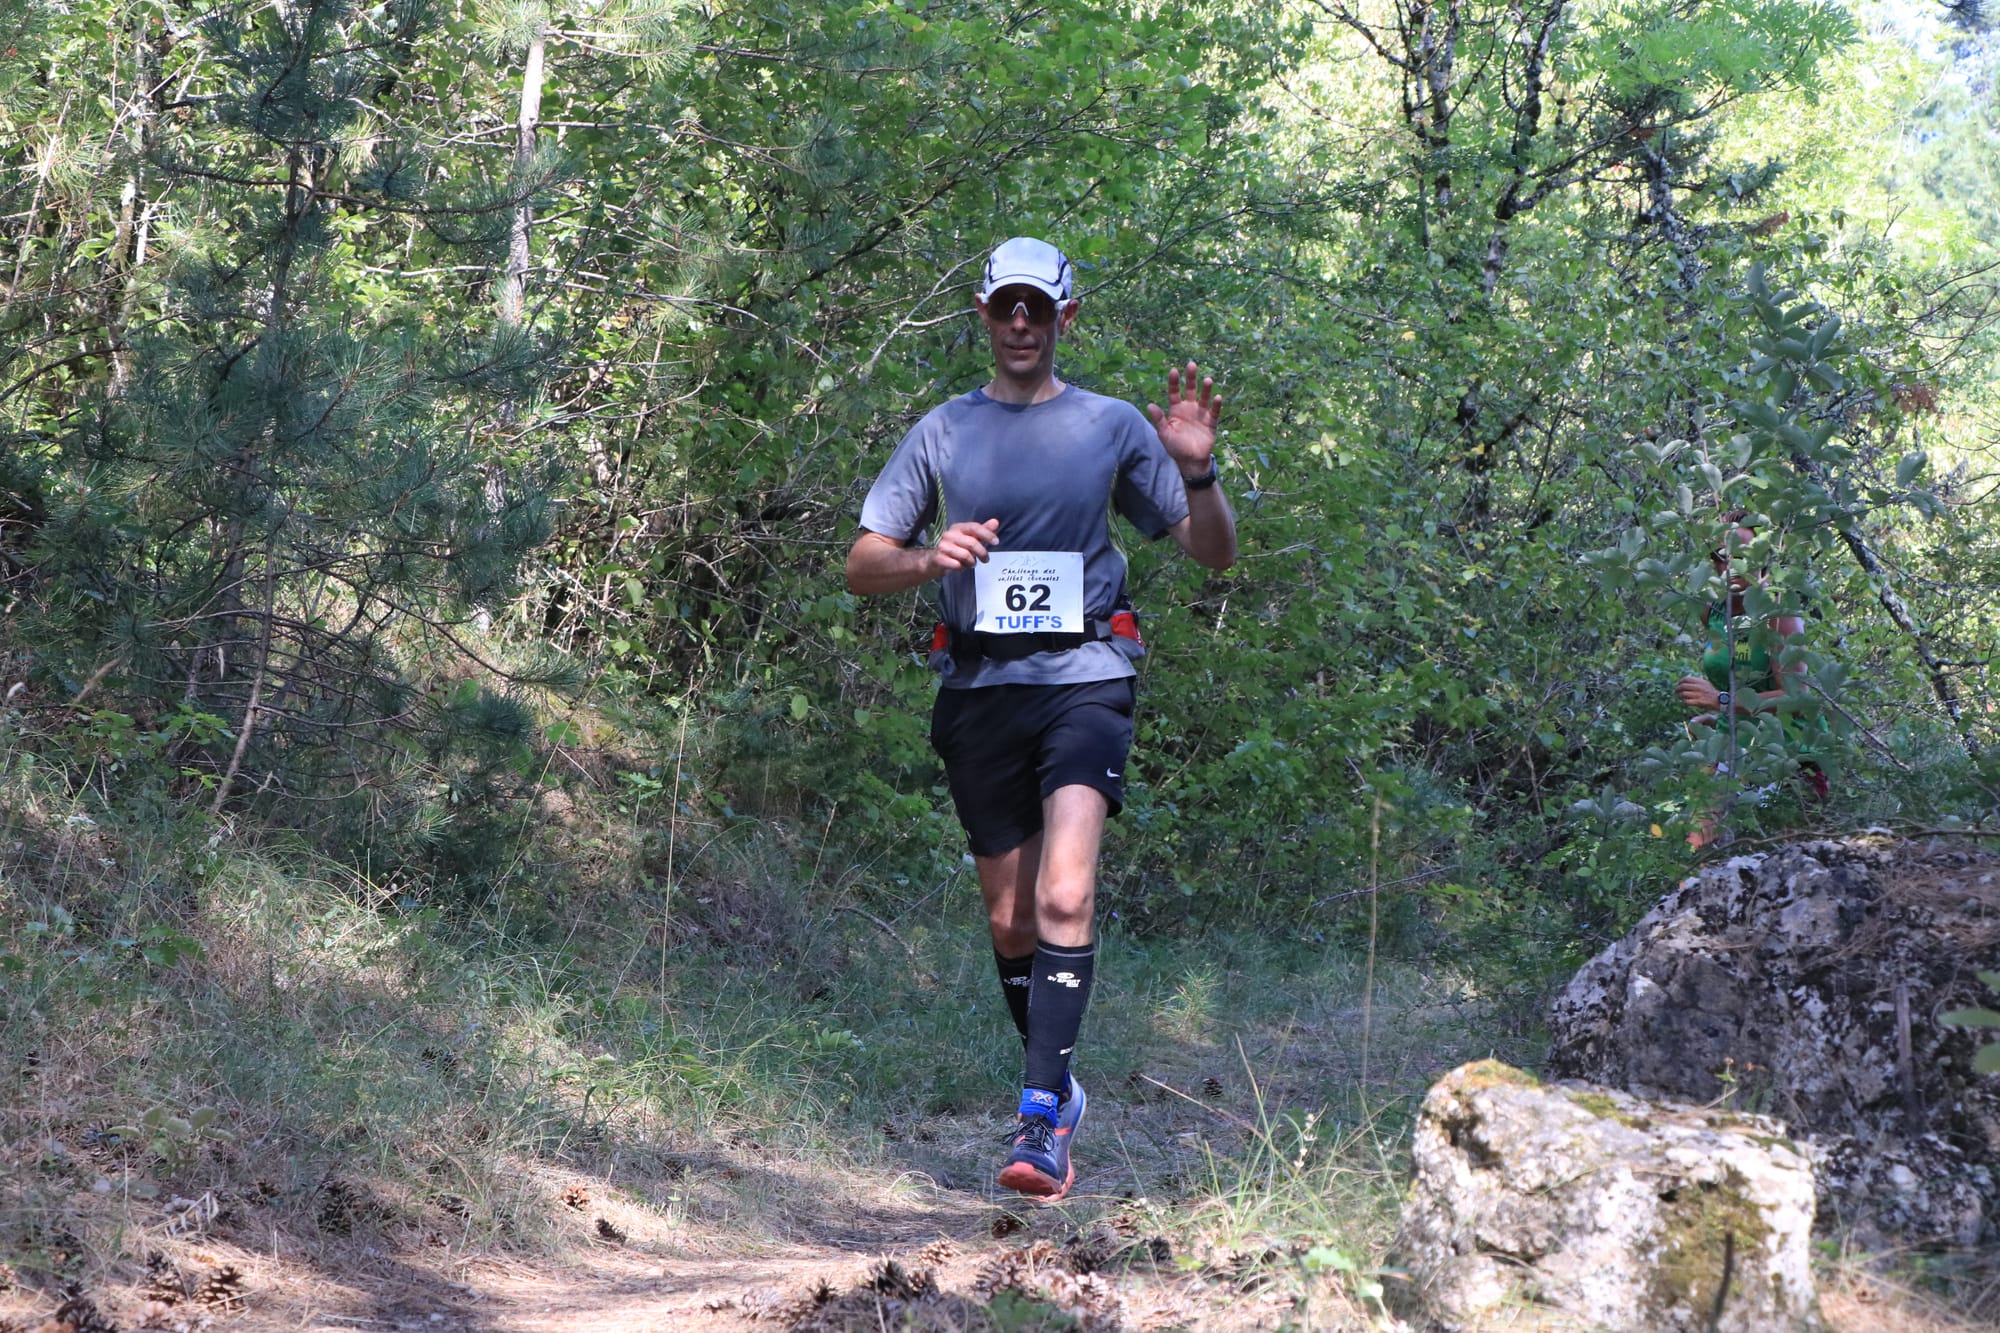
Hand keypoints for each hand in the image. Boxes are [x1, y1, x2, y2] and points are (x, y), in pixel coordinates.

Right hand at [926, 519, 999, 576]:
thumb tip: (995, 522)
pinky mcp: (938, 558)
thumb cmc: (956, 548)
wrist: (934, 560)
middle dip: (982, 553)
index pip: (974, 527)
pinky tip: (960, 566)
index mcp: (958, 528)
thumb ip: (982, 531)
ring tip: (971, 563)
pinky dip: (961, 568)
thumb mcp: (970, 538)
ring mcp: (943, 546)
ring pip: (965, 555)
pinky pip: (956, 565)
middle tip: (985, 560)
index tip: (996, 542)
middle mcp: (949, 534)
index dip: (987, 534)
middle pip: (972, 543)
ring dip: (971, 562)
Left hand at [1146, 361, 1221, 476]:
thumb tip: (1149, 405)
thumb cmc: (1175, 447)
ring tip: (1207, 380)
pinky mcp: (1211, 423)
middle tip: (1192, 364)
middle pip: (1190, 390)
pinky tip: (1217, 397)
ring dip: (1206, 389)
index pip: (1174, 392)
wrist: (1190, 461)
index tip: (1174, 370)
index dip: (1174, 382)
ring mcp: (1201, 415)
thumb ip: (1158, 420)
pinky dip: (1216, 405)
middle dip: (1191, 378)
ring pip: (1204, 398)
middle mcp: (1189, 409)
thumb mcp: (1164, 434)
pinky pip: (1214, 412)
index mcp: (1176, 410)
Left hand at [1675, 675, 1720, 710]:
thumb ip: (1696, 682)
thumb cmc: (1711, 692)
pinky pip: (1687, 701)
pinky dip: (1684, 701)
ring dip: (1680, 696)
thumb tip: (1685, 681)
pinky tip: (1685, 702)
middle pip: (1682, 686)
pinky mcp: (1699, 702)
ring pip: (1683, 694)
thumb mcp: (1705, 683)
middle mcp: (1698, 687)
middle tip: (1676, 692)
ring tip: (1680, 697)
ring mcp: (1698, 694)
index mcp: (1700, 682)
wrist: (1720, 701)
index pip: (1686, 679)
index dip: (1680, 682)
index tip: (1679, 685)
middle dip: (1677, 689)